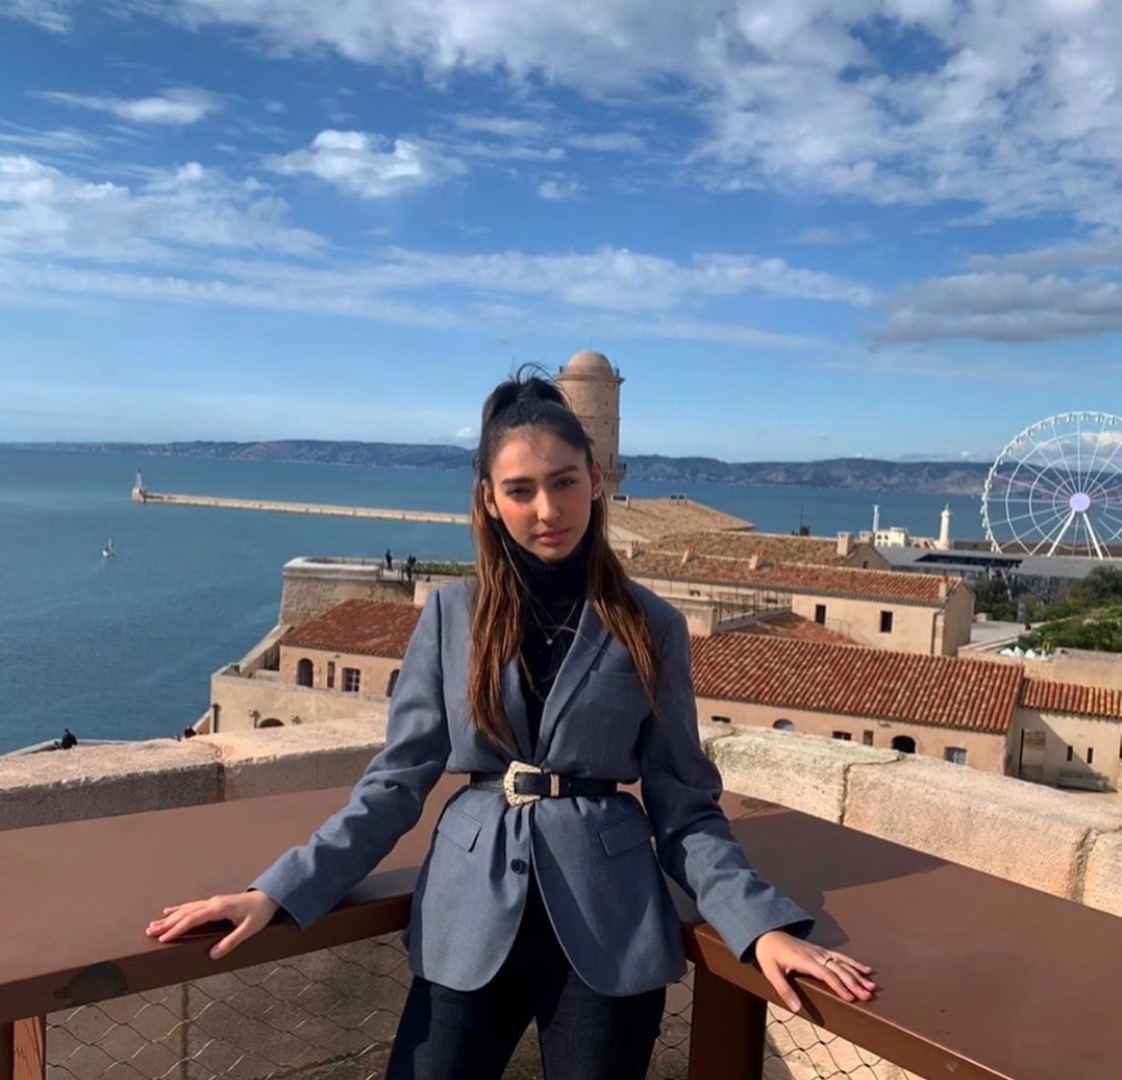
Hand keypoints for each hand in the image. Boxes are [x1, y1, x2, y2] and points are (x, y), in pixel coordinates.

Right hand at [146, 890, 278, 960]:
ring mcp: (213, 901)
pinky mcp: (214, 903)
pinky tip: (169, 911)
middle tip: (149, 932)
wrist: (268, 897)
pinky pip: (193, 906)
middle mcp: (213, 903)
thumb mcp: (249, 929)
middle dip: (167, 923)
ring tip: (153, 924)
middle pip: (186, 913)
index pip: (194, 919)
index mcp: (220, 908)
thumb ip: (231, 941)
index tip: (163, 938)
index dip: (178, 929)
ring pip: (186, 909)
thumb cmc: (260, 913)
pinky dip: (179, 909)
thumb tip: (212, 955)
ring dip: (169, 917)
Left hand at [753, 930, 876, 1012]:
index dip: (839, 986)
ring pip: (843, 963)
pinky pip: (841, 957)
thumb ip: (784, 990)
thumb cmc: (769, 954)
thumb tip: (796, 1009)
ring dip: (858, 975)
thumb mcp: (771, 972)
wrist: (768, 933)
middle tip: (868, 996)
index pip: (826, 974)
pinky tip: (866, 970)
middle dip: (855, 983)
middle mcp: (816, 955)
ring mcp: (820, 952)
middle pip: (839, 969)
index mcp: (805, 960)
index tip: (851, 998)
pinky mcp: (821, 951)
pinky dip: (854, 963)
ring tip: (872, 987)